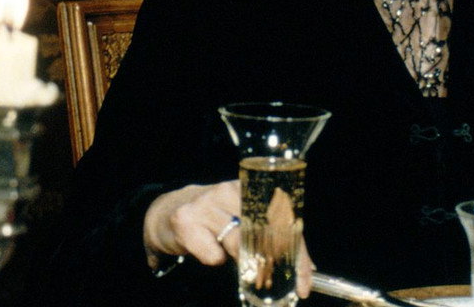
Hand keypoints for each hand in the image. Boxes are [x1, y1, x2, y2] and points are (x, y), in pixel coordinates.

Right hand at [142, 180, 315, 296]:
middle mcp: (228, 191)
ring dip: (242, 262)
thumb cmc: (212, 218)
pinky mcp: (186, 222)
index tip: (304, 283)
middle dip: (273, 265)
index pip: (283, 221)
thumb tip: (307, 267)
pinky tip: (207, 249)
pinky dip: (215, 260)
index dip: (298, 254)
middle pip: (263, 233)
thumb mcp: (241, 219)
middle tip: (275, 284)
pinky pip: (212, 255)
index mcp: (248, 188)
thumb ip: (269, 237)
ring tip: (233, 259)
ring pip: (238, 244)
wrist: (165, 211)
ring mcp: (206, 205)